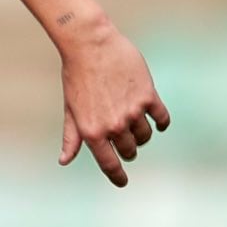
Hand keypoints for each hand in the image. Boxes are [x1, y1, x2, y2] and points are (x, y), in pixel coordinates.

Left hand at [59, 23, 169, 185]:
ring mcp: (132, 112)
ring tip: (132, 119)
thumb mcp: (70, 108)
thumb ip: (71, 137)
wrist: (89, 44)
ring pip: (145, 136)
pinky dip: (160, 122)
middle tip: (122, 136)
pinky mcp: (148, 96)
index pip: (109, 164)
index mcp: (91, 131)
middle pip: (130, 150)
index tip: (122, 182)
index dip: (117, 176)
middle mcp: (113, 125)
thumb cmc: (76, 76)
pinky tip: (155, 118)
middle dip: (128, 148)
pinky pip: (161, 119)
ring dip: (141, 133)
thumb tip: (64, 161)